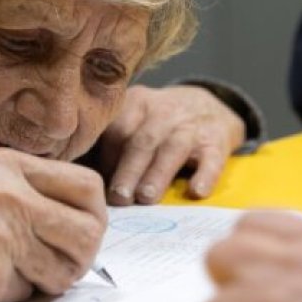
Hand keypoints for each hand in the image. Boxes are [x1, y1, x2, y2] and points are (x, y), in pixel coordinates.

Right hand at [0, 149, 106, 301]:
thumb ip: (32, 189)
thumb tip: (85, 219)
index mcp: (12, 166)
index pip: (88, 187)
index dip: (95, 214)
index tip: (84, 228)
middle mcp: (11, 195)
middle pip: (89, 231)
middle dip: (83, 255)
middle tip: (64, 261)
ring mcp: (1, 234)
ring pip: (66, 269)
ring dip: (50, 278)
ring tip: (23, 269)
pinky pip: (30, 291)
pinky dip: (17, 291)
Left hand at [99, 85, 244, 205]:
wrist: (208, 104)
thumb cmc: (159, 123)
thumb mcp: (136, 119)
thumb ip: (113, 143)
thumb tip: (85, 179)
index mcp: (137, 103)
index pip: (116, 130)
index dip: (106, 159)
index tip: (97, 185)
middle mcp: (163, 111)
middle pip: (142, 141)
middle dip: (128, 170)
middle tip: (118, 197)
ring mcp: (191, 126)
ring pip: (172, 148)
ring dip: (157, 174)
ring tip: (145, 198)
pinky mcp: (216, 141)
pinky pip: (212, 158)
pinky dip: (206, 174)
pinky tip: (196, 191)